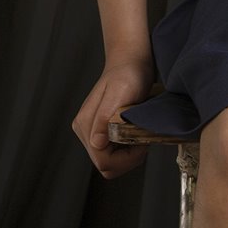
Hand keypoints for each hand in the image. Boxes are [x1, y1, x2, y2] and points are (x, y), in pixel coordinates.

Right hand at [72, 50, 157, 177]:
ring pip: (109, 162)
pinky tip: (134, 135)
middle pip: (105, 165)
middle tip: (142, 142)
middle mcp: (85, 130)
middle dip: (127, 160)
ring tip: (139, 137)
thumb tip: (96, 142)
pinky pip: (113, 154)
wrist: (130, 62)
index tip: (141, 144)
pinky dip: (127, 151)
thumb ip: (105, 118)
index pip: (102, 160)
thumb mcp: (120, 92)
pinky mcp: (101, 131)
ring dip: (128, 157)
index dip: (125, 159)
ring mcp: (92, 132)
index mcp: (86, 124)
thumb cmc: (128, 74)